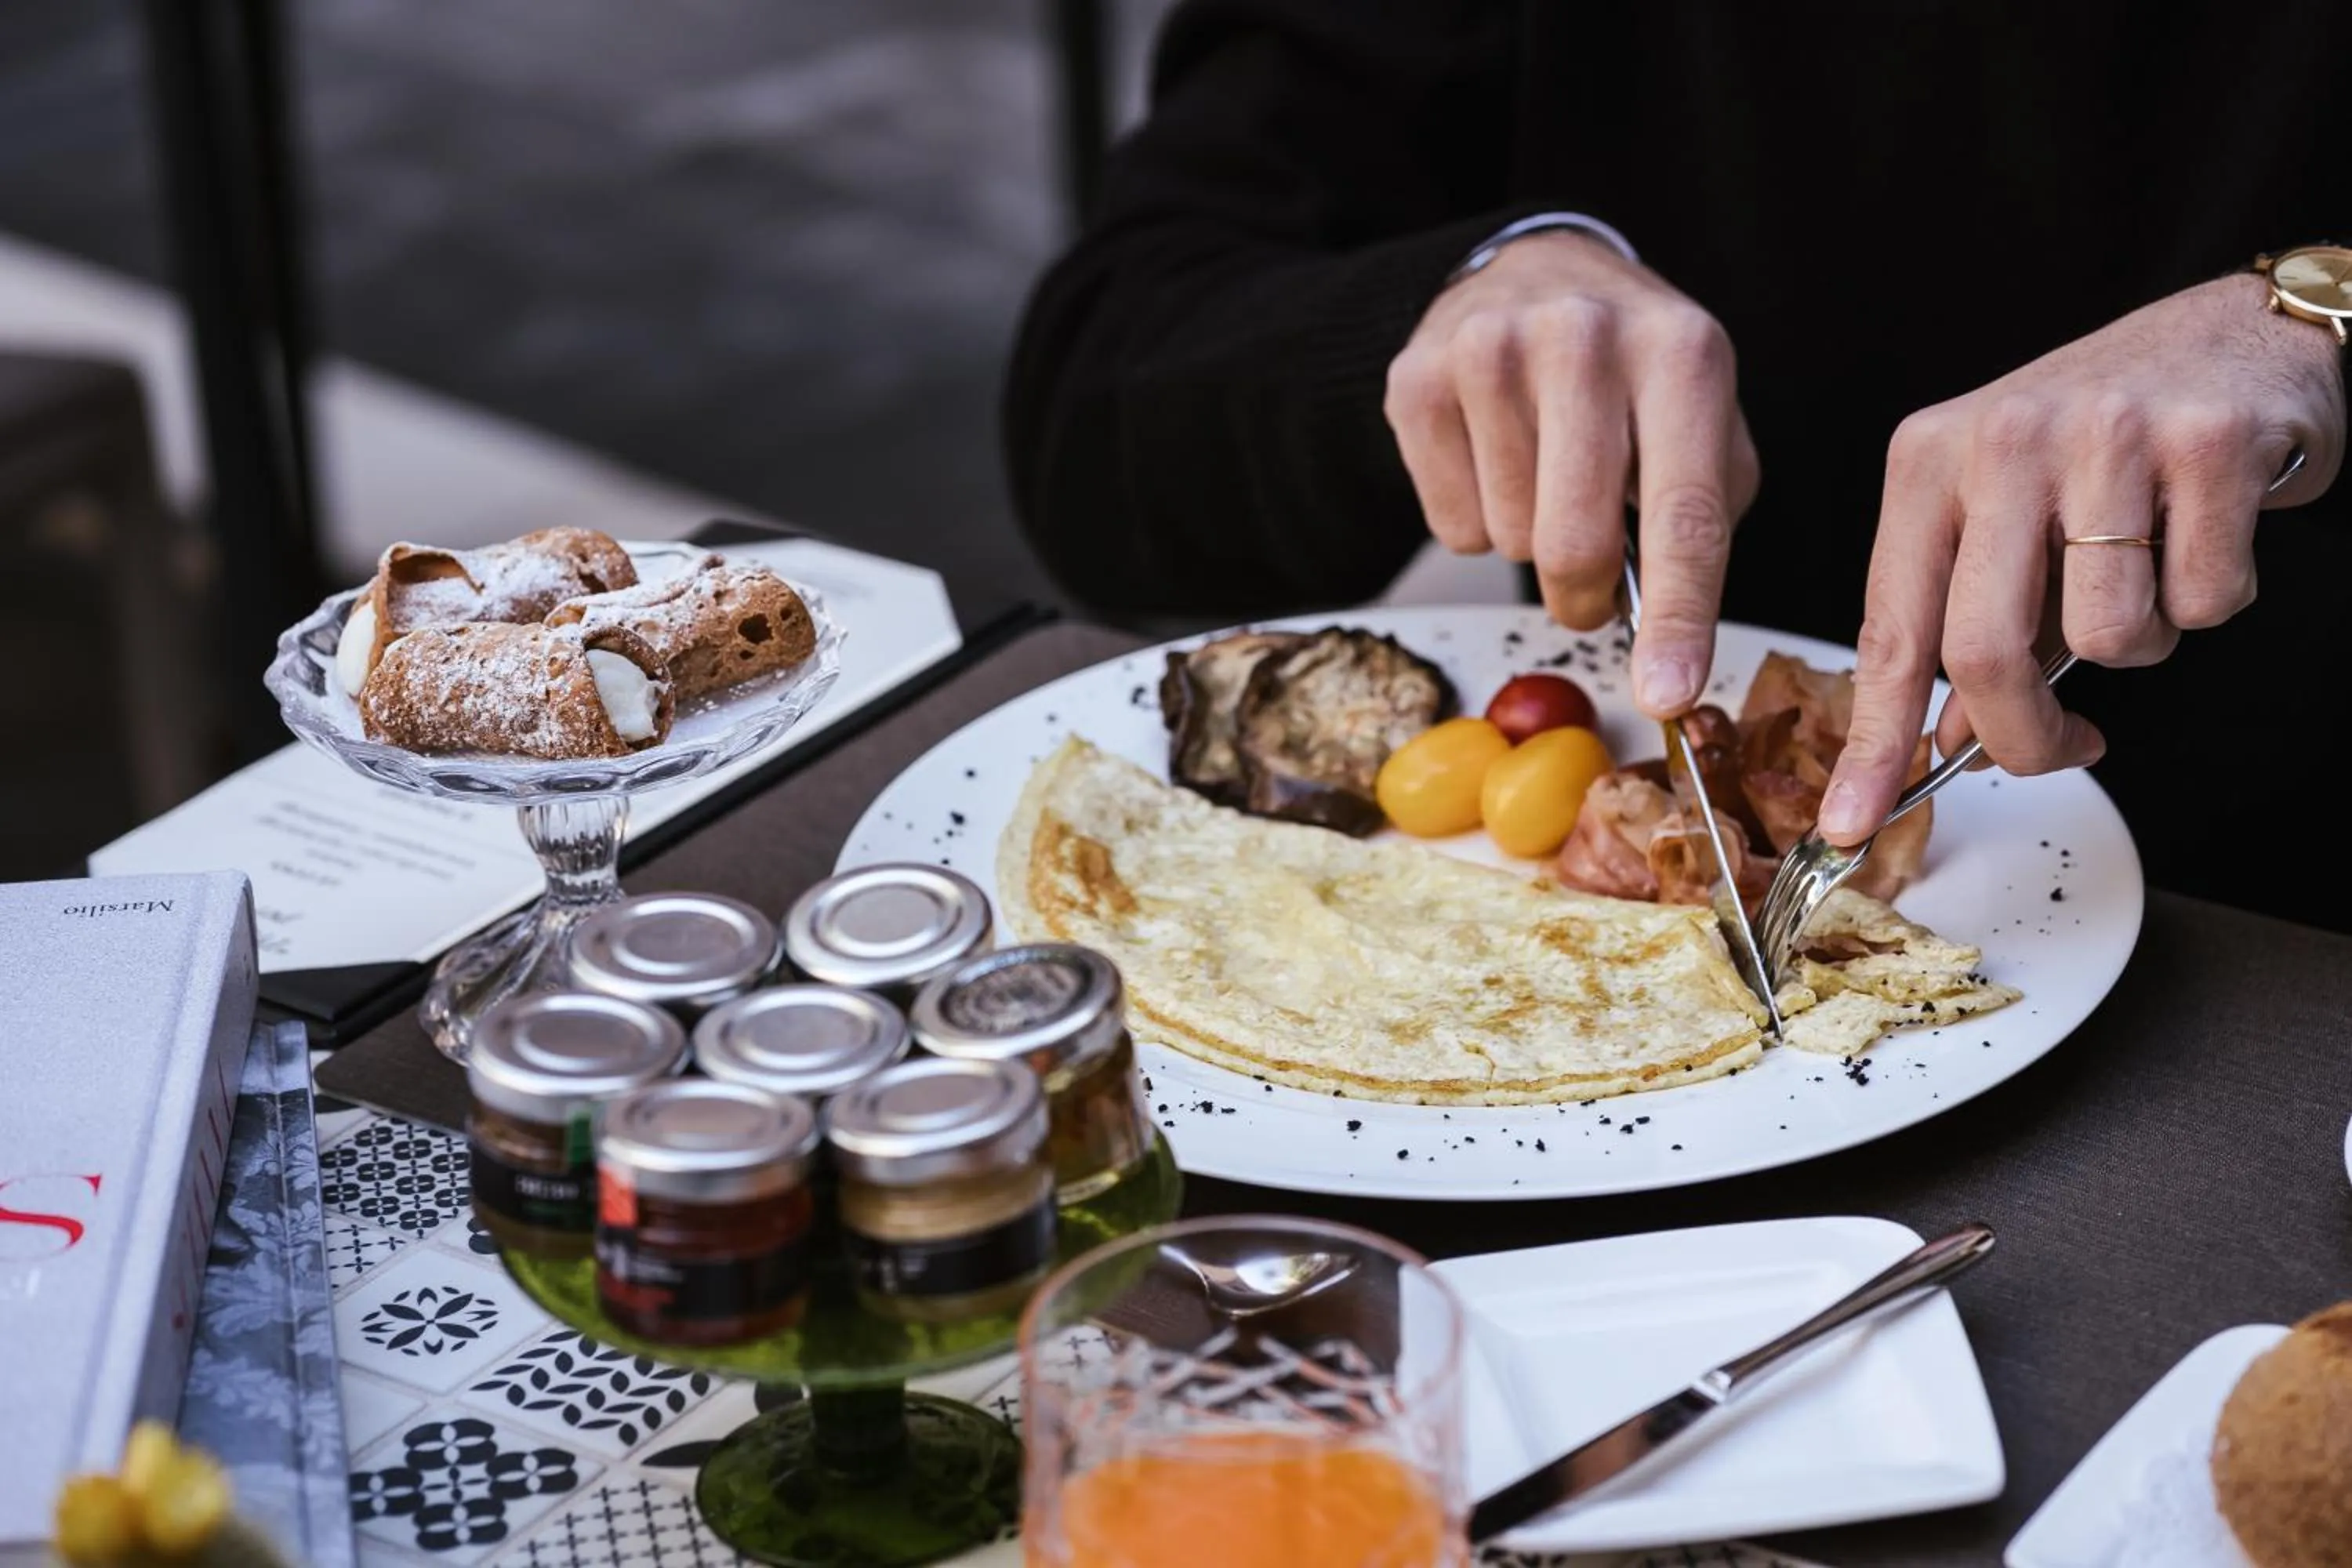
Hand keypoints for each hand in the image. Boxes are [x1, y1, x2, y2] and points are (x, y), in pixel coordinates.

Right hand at [1384, 232, 1759, 715]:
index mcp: (1682, 354)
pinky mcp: (1417, 380)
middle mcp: (1584, 340)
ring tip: (1544, 473)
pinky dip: (1477, 520)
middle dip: (1583, 598)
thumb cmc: (1632, 373)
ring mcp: (1489, 352)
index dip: (1678, 619)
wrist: (1533, 273)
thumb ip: (1700, 521)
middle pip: (1573, 546)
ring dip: (1528, 541)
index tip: (1667, 695)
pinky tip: (1496, 457)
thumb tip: (1668, 653)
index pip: (1683, 515)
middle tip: (1589, 585)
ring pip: (1506, 542)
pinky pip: (1450, 526)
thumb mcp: (1703, 420)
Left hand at [1821, 273, 2345, 843]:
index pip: (1888, 630)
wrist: (2238, 331)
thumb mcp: (2005, 515)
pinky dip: (2213, 597)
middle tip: (2064, 749)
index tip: (1849, 820)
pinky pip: (2202, 601)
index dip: (1872, 741)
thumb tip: (1947, 741)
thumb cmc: (2106, 437)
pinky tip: (2206, 531)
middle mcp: (2002, 440)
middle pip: (1984, 652)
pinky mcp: (2208, 445)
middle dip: (2023, 735)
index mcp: (1927, 460)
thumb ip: (1969, 618)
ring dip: (2139, 645)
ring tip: (2150, 572)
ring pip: (2106, 637)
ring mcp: (2105, 436)